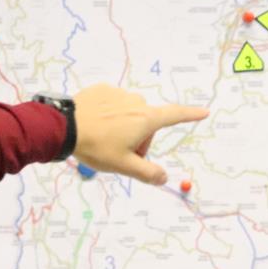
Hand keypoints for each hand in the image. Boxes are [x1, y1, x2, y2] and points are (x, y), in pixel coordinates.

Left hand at [72, 84, 207, 184]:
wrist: (63, 127)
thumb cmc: (96, 147)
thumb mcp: (123, 166)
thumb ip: (147, 173)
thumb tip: (164, 178)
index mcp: (146, 119)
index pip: (175, 115)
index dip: (190, 115)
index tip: (204, 111)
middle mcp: (136, 102)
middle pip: (146, 123)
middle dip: (138, 139)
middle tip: (118, 153)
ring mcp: (118, 94)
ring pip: (129, 114)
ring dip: (123, 127)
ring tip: (102, 139)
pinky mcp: (101, 90)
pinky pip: (112, 104)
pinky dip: (108, 116)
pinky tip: (94, 125)